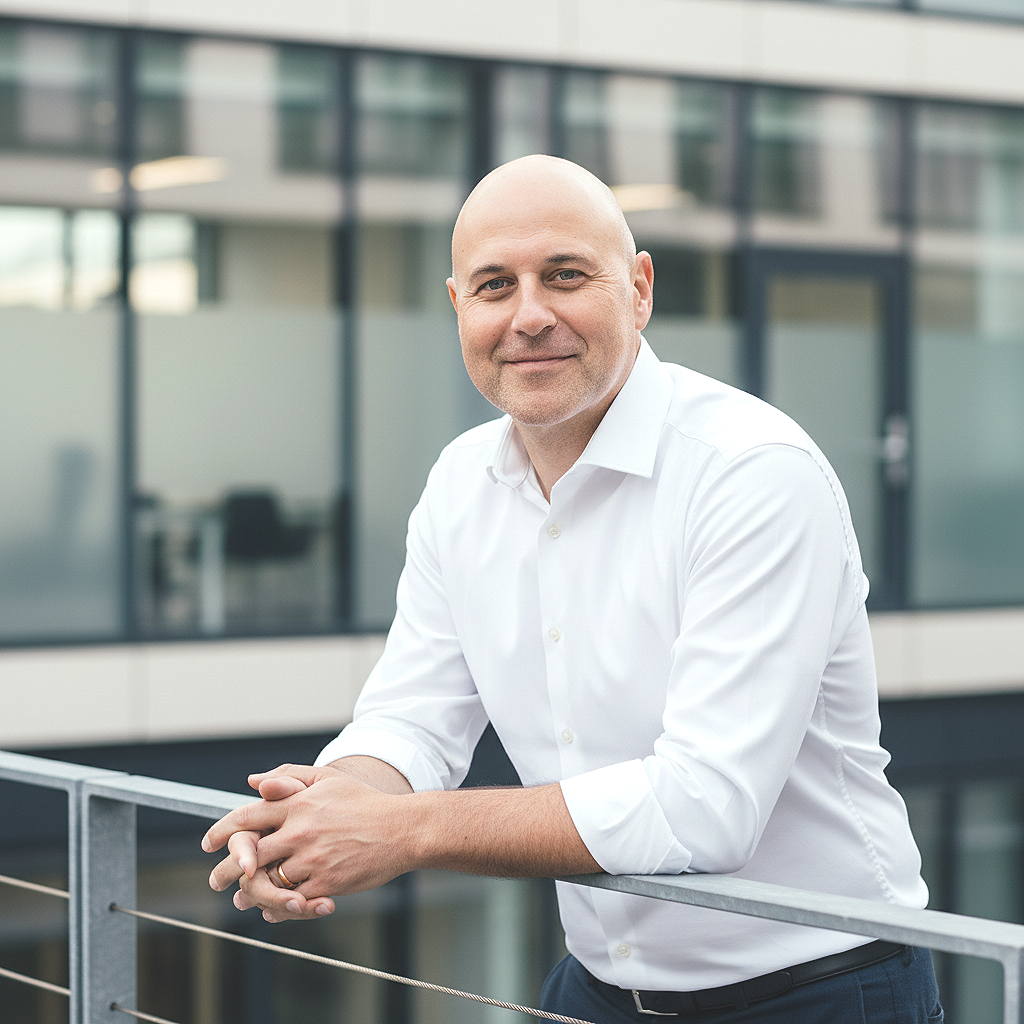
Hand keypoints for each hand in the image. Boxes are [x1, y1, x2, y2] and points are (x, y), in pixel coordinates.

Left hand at [203, 764, 411, 922]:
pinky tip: (272, 911)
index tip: (208, 842)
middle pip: (248, 855)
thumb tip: (254, 782)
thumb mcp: (328, 779)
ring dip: (248, 893)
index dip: (222, 830)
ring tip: (241, 898)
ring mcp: (312, 860)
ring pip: (267, 882)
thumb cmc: (364, 802)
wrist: (401, 829)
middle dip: (225, 870)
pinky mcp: (326, 884)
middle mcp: (300, 831)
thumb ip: (289, 776)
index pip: (248, 816)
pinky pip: (291, 902)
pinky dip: (278, 909)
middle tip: (215, 880)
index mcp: (298, 804)